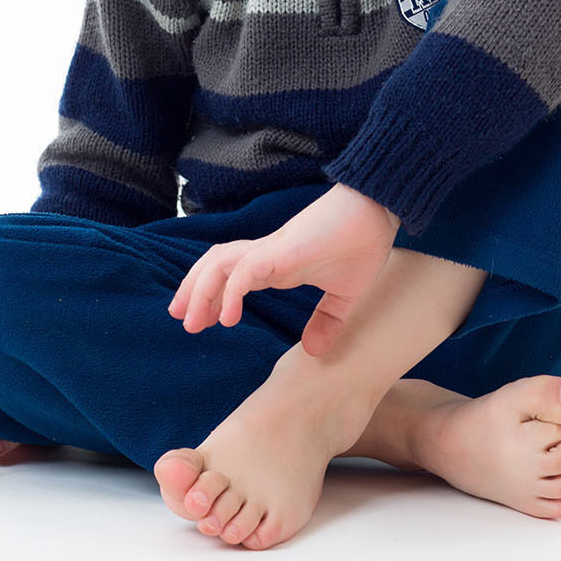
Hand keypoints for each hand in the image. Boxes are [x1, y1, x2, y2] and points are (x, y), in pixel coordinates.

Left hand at [167, 183, 400, 356]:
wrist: (379, 210)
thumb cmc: (363, 243)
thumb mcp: (344, 296)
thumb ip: (326, 321)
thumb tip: (313, 350)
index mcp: (278, 264)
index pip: (233, 276)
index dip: (213, 296)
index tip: (202, 322)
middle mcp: (268, 255)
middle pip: (216, 266)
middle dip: (194, 291)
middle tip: (181, 321)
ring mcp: (272, 249)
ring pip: (220, 263)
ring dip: (201, 290)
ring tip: (191, 321)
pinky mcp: (283, 248)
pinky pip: (246, 269)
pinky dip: (230, 291)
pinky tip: (228, 316)